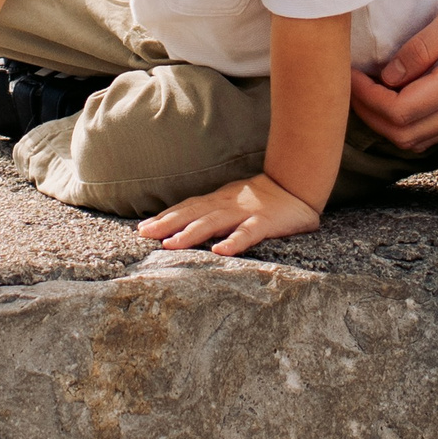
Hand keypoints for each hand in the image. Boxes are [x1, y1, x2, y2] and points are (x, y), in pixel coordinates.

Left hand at [136, 173, 321, 255]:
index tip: (142, 229)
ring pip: (213, 222)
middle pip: (192, 214)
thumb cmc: (259, 199)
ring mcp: (244, 212)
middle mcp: (226, 205)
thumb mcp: (230, 201)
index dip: (165, 218)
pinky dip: (233, 242)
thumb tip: (182, 227)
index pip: (186, 208)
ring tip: (172, 244)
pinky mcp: (265, 222)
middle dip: (167, 224)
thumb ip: (210, 212)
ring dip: (191, 232)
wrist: (296, 186)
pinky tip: (220, 252)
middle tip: (145, 235)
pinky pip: (247, 233)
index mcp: (217, 201)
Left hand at [348, 0, 437, 150]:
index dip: (367, 99)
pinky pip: (436, 128)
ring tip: (368, 88)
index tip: (350, 74)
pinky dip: (408, 119)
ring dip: (387, 121)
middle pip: (405, 135)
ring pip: (419, 138)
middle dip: (370, 115)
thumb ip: (425, 45)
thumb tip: (388, 76)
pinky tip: (398, 90)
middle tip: (350, 83)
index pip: (401, 111)